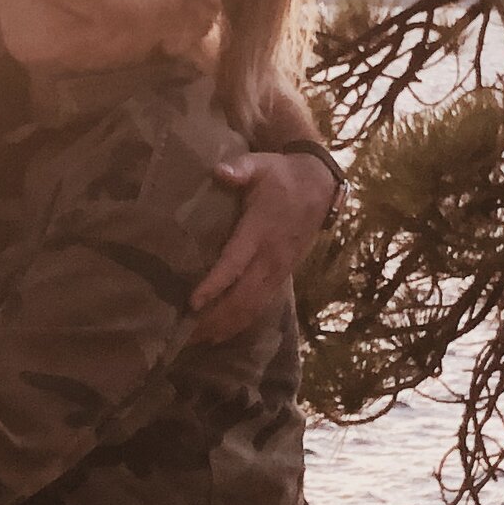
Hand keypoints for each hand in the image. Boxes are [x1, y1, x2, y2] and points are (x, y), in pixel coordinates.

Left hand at [190, 150, 337, 342]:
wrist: (320, 188)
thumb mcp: (261, 165)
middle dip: (213, 317)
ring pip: (251, 307)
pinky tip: (219, 334)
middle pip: (242, 297)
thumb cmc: (282, 175)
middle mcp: (270, 257)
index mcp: (260, 232)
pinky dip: (239, 323)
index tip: (193, 303)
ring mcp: (277, 270)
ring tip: (195, 339)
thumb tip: (220, 171)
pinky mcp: (281, 276)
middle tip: (183, 332)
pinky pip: (260, 306)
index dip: (215, 285)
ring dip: (224, 325)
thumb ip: (240, 169)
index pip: (235, 264)